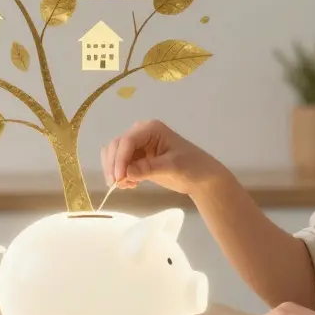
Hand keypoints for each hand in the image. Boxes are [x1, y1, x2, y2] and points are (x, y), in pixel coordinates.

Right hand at [100, 119, 228, 195]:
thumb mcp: (173, 167)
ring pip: (113, 154)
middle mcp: (141, 133)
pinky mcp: (137, 158)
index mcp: (151, 129)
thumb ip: (149, 169)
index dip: (120, 159)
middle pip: (116, 145)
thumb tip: (126, 173)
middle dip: (113, 165)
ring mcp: (138, 146)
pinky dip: (119, 174)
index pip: (128, 141)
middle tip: (117, 184)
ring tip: (126, 185)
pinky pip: (119, 164)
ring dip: (114, 170)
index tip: (119, 178)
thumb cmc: (192, 167)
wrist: (201, 178)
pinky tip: (130, 185)